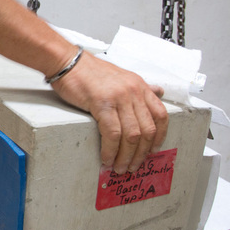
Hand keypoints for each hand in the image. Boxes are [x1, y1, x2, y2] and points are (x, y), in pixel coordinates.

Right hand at [50, 53, 168, 174]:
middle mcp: (133, 91)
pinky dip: (111, 150)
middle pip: (147, 129)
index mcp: (140, 86)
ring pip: (131, 135)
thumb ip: (140, 88)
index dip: (160, 136)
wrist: (69, 62)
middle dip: (141, 153)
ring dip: (126, 156)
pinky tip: (107, 158)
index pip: (160, 114)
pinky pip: (112, 134)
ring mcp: (119, 97)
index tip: (154, 150)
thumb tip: (159, 92)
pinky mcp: (102, 104)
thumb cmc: (90, 71)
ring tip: (119, 167)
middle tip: (134, 165)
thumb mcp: (122, 76)